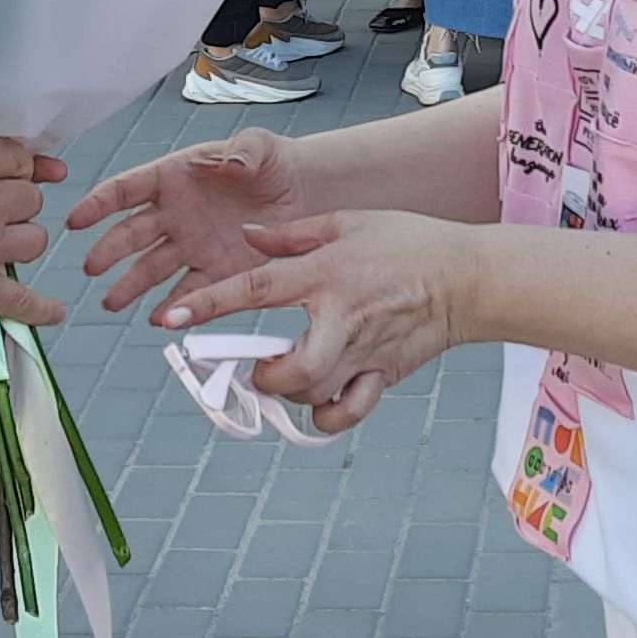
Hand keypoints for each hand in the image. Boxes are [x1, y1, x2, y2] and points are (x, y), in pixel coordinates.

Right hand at [0, 136, 67, 326]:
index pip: (15, 157)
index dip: (19, 165)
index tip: (23, 171)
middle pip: (29, 199)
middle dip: (18, 203)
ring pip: (34, 240)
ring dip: (24, 240)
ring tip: (8, 243)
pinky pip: (20, 300)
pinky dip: (39, 308)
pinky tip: (53, 311)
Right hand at [66, 126, 299, 317]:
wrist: (303, 194)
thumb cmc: (274, 162)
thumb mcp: (260, 146)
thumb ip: (244, 150)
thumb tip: (232, 160)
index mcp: (174, 177)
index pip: (128, 189)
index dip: (100, 202)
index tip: (76, 219)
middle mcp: (174, 214)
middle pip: (132, 233)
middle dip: (109, 250)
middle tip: (91, 266)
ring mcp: (191, 245)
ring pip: (150, 268)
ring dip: (129, 285)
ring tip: (112, 302)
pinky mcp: (215, 271)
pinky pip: (189, 292)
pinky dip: (174, 306)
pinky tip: (161, 318)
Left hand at [151, 212, 470, 435]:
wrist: (468, 277)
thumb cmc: (409, 242)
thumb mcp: (346, 222)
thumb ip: (291, 235)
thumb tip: (246, 237)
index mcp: (325, 273)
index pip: (254, 290)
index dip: (207, 306)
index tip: (168, 319)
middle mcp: (340, 318)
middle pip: (290, 368)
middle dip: (263, 375)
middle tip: (256, 364)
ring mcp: (364, 352)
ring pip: (313, 394)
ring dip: (289, 391)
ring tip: (288, 372)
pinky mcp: (383, 374)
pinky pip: (347, 413)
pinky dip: (326, 415)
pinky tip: (320, 398)